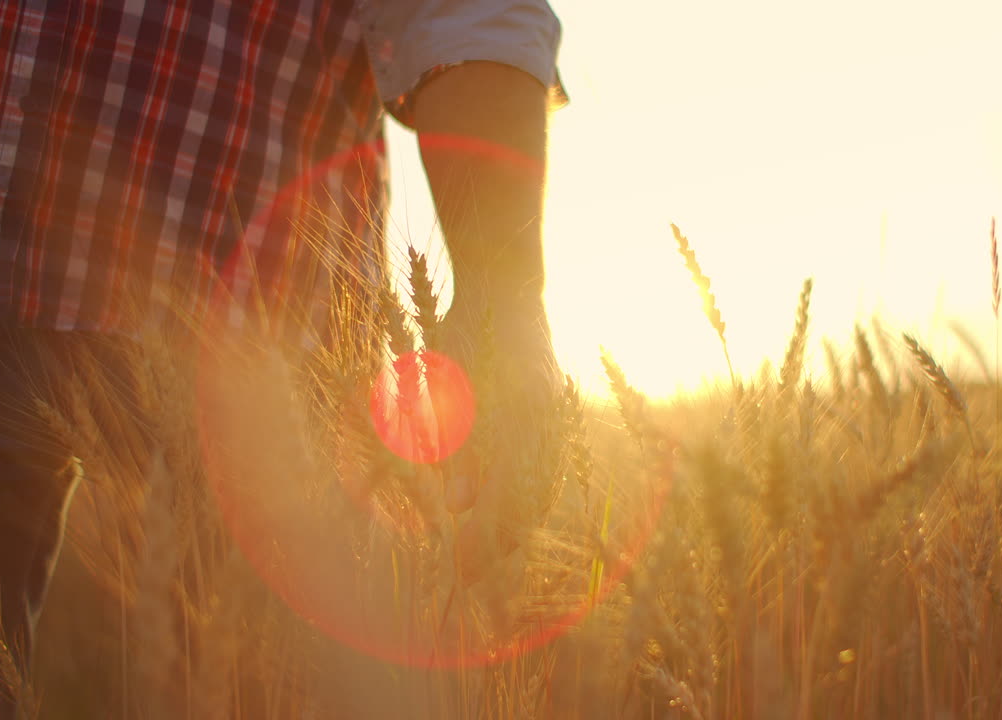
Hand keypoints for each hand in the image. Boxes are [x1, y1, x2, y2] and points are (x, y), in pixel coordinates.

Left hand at [436, 288, 560, 583]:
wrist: (505, 283)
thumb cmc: (464, 329)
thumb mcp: (448, 386)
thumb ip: (457, 446)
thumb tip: (460, 507)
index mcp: (520, 421)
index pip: (506, 501)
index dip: (484, 541)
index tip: (459, 572)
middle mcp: (545, 424)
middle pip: (529, 503)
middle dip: (498, 543)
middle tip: (468, 573)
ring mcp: (553, 416)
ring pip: (543, 488)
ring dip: (516, 525)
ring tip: (488, 552)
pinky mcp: (552, 410)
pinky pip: (548, 466)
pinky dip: (530, 496)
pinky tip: (513, 513)